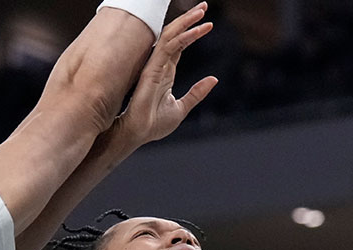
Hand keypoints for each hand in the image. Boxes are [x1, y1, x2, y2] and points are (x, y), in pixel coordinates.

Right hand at [110, 2, 218, 149]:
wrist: (139, 134)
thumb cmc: (154, 124)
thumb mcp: (181, 107)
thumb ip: (197, 93)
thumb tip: (214, 79)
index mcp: (165, 72)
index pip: (180, 45)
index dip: (192, 33)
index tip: (208, 23)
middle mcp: (159, 65)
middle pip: (175, 35)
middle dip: (189, 19)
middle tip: (204, 6)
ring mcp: (154, 65)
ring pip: (171, 36)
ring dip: (186, 22)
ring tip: (202, 11)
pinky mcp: (152, 69)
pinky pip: (168, 47)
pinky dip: (183, 37)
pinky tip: (197, 30)